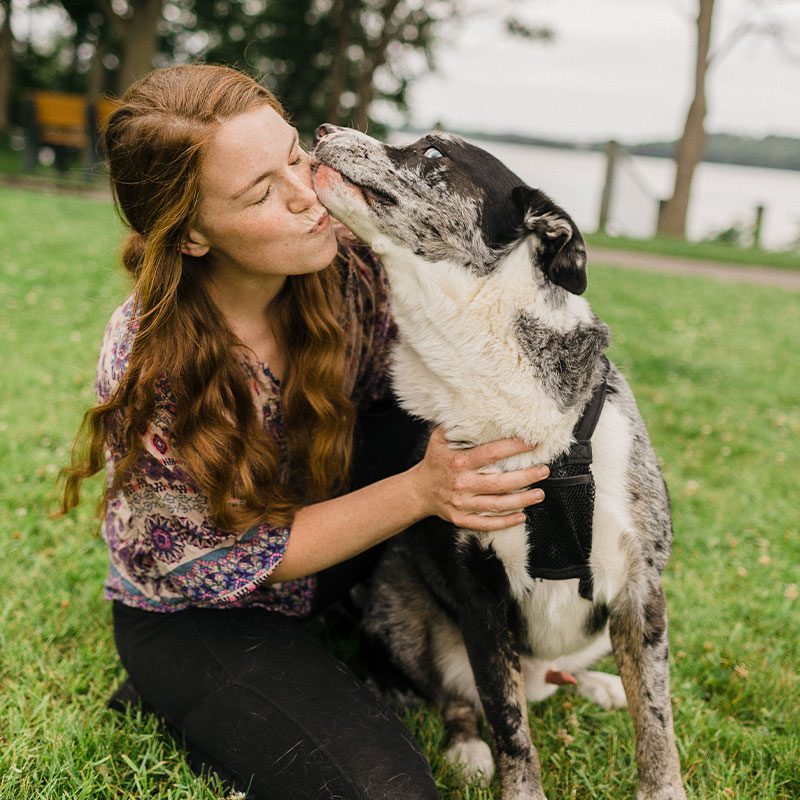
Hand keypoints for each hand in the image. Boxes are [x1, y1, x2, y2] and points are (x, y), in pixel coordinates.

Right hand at [409, 426, 548, 531]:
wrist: (418, 491)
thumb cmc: (434, 461)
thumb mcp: (439, 439)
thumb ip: (457, 425)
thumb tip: (476, 407)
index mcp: (458, 462)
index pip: (490, 454)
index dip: (513, 448)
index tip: (531, 443)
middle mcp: (462, 484)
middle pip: (499, 483)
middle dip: (525, 477)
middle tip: (544, 470)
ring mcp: (462, 504)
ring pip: (497, 505)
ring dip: (521, 500)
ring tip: (539, 494)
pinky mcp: (461, 519)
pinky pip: (486, 524)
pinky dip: (505, 522)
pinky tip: (521, 516)